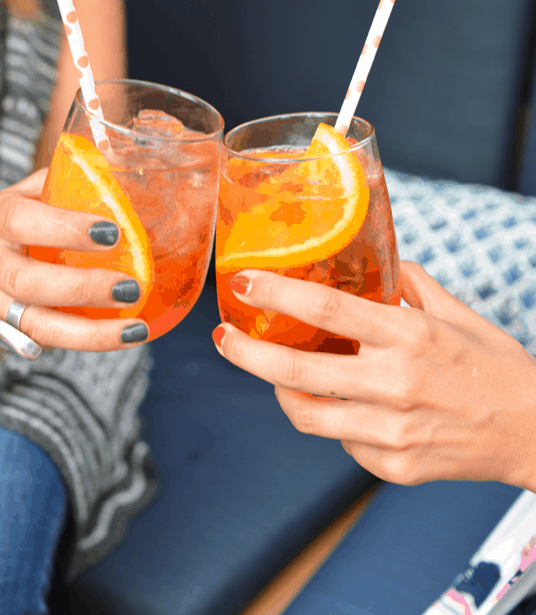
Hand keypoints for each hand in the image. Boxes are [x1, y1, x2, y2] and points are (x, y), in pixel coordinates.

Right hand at [0, 169, 148, 351]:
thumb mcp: (19, 196)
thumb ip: (60, 186)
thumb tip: (116, 176)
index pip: (23, 222)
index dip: (67, 228)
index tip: (112, 232)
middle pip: (29, 283)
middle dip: (84, 288)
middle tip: (130, 286)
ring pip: (37, 326)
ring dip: (91, 333)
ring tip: (134, 328)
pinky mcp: (0, 333)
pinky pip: (43, 344)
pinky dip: (83, 343)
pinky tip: (118, 337)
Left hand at [213, 262, 535, 490]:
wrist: (534, 431)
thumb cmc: (496, 366)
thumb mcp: (455, 313)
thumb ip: (409, 283)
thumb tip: (370, 262)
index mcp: (409, 336)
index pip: (327, 311)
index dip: (277, 295)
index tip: (243, 283)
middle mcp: (395, 385)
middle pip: (298, 373)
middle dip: (247, 354)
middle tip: (224, 339)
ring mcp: (392, 433)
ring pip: (307, 416)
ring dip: (280, 390)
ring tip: (274, 373)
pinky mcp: (394, 467)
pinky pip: (341, 441)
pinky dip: (333, 419)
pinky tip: (346, 405)